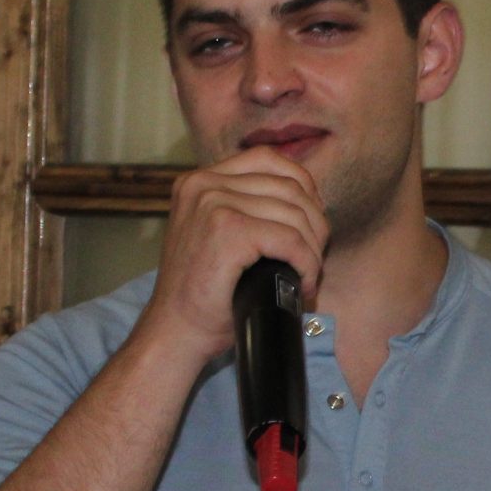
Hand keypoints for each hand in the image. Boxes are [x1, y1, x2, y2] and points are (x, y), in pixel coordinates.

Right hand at [133, 147, 328, 364]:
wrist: (175, 331)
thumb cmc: (202, 294)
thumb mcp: (217, 235)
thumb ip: (246, 209)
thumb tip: (309, 203)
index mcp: (199, 180)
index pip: (267, 159)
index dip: (302, 186)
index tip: (311, 221)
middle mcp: (203, 185)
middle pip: (288, 186)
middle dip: (315, 224)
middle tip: (314, 259)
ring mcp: (213, 204)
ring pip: (295, 215)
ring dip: (314, 249)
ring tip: (308, 276)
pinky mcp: (227, 231)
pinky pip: (290, 240)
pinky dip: (307, 264)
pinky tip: (304, 284)